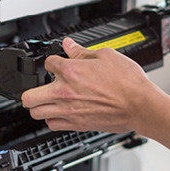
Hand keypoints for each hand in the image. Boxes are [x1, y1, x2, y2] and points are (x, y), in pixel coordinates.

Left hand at [21, 38, 160, 133]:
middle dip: (31, 89)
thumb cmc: (128, 82)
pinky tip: (58, 112)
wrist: (141, 106)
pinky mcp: (76, 124)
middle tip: (39, 87)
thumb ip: (82, 51)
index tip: (58, 63)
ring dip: (38, 106)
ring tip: (46, 101)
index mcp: (70, 71)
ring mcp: (68, 111)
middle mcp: (64, 92)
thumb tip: (69, 45)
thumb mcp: (106, 55)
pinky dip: (52, 119)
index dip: (52, 61)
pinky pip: (52, 125)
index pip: (48, 63)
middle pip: (28, 96)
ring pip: (36, 113)